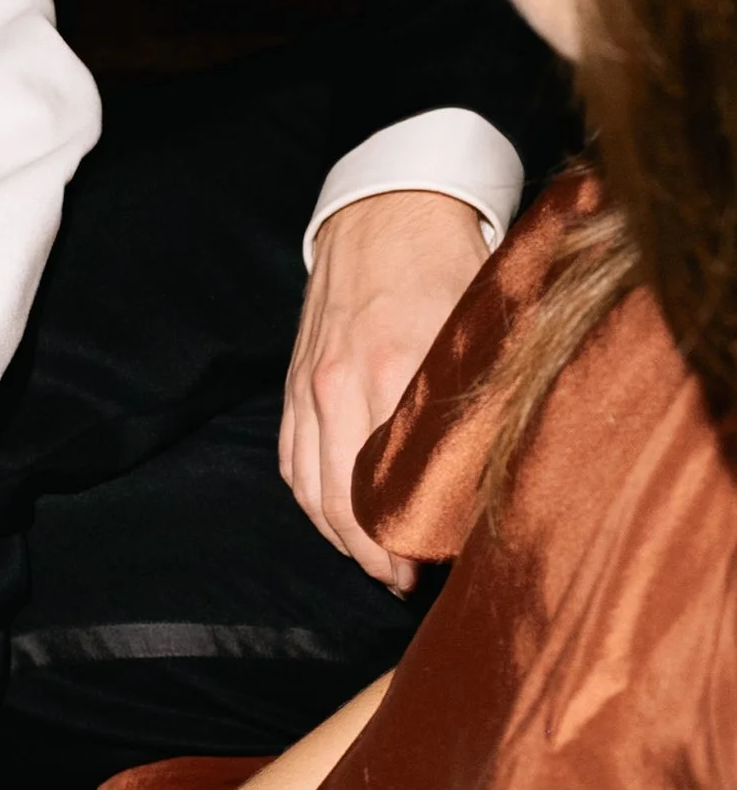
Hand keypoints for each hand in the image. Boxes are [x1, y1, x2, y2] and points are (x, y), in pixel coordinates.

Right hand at [279, 190, 489, 591]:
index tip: (432, 565)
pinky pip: (291, 461)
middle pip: (342, 499)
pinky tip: (334, 522)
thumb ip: (483, 392)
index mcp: (390, 368)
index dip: (409, 534)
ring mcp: (309, 387)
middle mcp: (339, 385)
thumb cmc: (447, 261)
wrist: (387, 208)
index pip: (390, 481)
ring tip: (372, 561)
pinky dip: (310, 500)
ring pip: (309, 489)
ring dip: (338, 535)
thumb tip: (497, 468)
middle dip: (371, 551)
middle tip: (403, 580)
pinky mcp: (293, 384)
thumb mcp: (480, 322)